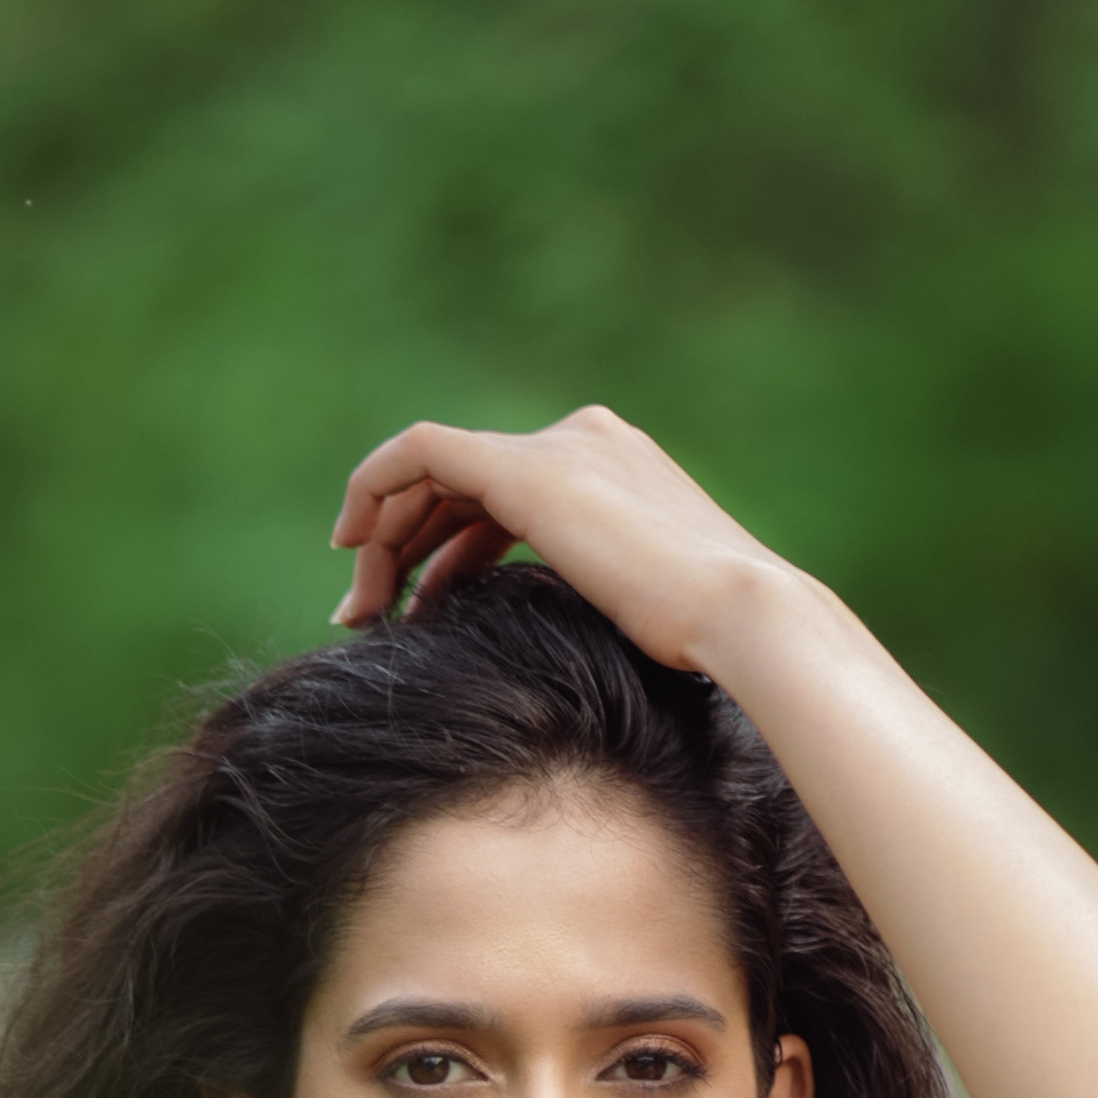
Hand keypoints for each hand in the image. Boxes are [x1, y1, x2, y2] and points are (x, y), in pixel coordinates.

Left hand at [328, 407, 785, 663]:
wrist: (744, 618)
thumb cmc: (711, 647)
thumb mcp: (646, 621)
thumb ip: (597, 610)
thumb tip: (560, 656)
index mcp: (615, 472)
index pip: (502, 497)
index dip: (446, 547)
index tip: (414, 606)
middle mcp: (583, 441)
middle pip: (462, 483)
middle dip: (404, 544)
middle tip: (367, 615)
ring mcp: (557, 448)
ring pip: (432, 469)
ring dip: (384, 535)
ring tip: (362, 609)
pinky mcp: (527, 467)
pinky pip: (419, 453)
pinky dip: (374, 490)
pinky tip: (353, 549)